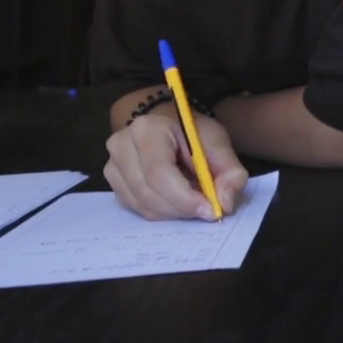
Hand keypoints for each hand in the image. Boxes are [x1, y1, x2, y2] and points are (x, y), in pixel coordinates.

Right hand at [104, 110, 248, 220]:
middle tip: (206, 211)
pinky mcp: (113, 184)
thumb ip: (230, 172)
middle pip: (148, 193)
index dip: (184, 198)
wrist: (170, 129)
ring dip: (172, 213)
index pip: (159, 173)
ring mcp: (112, 166)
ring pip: (142, 205)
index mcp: (147, 129)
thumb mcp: (219, 145)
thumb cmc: (193, 135)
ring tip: (192, 203)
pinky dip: (160, 212)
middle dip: (181, 208)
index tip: (210, 211)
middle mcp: (121, 146)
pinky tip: (176, 202)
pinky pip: (135, 209)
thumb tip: (224, 204)